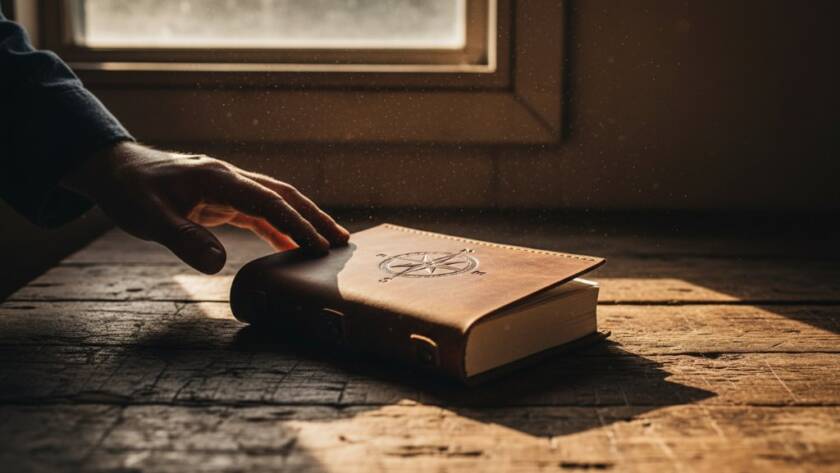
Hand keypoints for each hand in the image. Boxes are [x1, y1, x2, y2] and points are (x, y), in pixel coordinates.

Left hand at [62, 142, 348, 273]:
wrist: (117, 170)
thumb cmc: (130, 191)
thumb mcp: (148, 217)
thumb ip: (183, 238)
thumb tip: (218, 264)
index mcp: (218, 178)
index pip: (268, 201)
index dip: (296, 224)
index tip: (318, 247)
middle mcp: (231, 178)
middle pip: (284, 195)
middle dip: (315, 218)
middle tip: (342, 242)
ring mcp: (230, 187)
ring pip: (278, 201)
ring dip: (304, 221)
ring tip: (330, 244)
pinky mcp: (225, 198)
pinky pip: (261, 213)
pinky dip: (281, 228)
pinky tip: (293, 248)